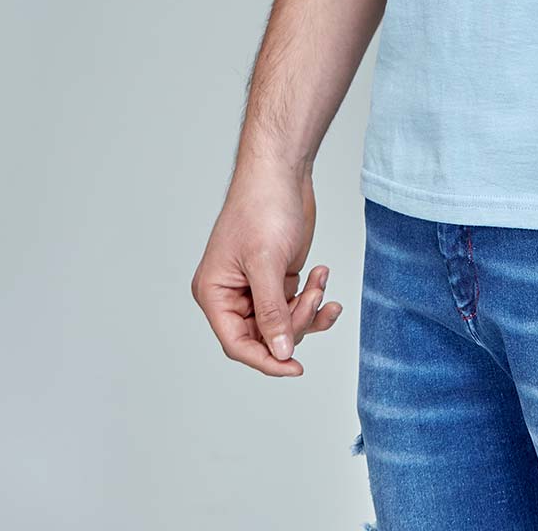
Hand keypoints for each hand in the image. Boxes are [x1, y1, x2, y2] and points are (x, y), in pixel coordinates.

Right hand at [191, 162, 342, 374]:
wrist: (283, 170)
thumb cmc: (263, 206)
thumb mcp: (266, 262)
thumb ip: (272, 311)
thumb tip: (279, 353)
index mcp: (215, 293)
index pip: (238, 343)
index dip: (266, 359)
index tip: (294, 367)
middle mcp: (232, 295)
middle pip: (265, 337)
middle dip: (294, 321)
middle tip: (313, 296)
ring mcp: (256, 287)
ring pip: (284, 323)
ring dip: (307, 308)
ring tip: (320, 280)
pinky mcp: (278, 277)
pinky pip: (295, 304)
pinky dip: (313, 296)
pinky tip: (322, 274)